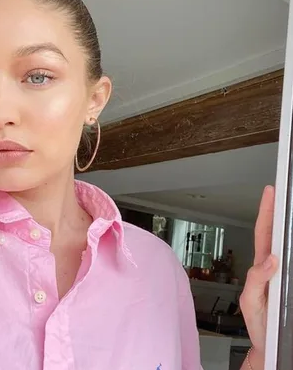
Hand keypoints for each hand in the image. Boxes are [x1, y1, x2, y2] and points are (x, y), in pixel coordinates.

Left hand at [239, 186, 278, 367]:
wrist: (270, 348)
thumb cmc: (259, 326)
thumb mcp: (251, 302)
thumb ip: (256, 280)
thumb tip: (271, 259)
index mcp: (262, 267)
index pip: (264, 233)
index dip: (267, 212)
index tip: (271, 192)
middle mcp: (274, 266)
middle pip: (278, 234)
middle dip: (281, 211)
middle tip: (286, 192)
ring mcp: (285, 274)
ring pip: (289, 246)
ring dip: (291, 227)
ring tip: (292, 208)